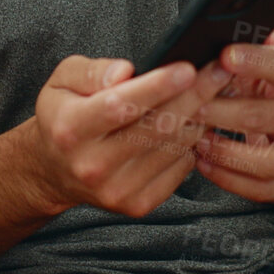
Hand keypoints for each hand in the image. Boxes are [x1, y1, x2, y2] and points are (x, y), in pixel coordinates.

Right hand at [27, 55, 231, 217]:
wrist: (55, 170)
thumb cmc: (63, 116)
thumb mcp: (62, 80)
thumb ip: (92, 71)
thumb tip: (125, 72)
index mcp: (70, 129)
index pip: (121, 106)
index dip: (158, 86)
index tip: (188, 68)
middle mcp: (93, 165)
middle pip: (156, 127)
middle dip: (194, 95)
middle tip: (218, 72)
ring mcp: (117, 189)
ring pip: (174, 147)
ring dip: (197, 117)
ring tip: (207, 95)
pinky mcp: (137, 204)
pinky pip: (180, 168)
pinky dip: (191, 143)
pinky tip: (190, 124)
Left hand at [191, 28, 273, 203]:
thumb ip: (257, 40)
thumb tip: (228, 26)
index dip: (254, 61)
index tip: (223, 56)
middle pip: (264, 117)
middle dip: (220, 111)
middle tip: (189, 106)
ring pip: (266, 163)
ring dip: (224, 152)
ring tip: (196, 139)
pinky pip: (264, 190)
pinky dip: (230, 179)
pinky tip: (204, 163)